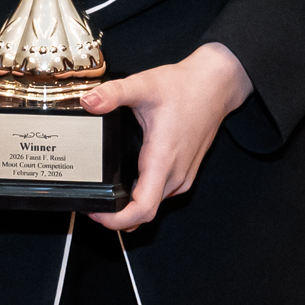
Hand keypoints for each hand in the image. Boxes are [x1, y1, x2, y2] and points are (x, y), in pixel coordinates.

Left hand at [80, 43, 253, 231]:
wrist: (215, 85)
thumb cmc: (185, 87)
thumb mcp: (144, 85)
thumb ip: (114, 93)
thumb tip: (89, 101)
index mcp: (162, 159)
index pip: (142, 209)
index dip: (117, 220)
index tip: (97, 213)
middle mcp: (175, 174)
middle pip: (145, 213)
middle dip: (117, 216)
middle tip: (93, 204)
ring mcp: (182, 176)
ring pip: (154, 205)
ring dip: (130, 208)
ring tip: (107, 195)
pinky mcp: (185, 173)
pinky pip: (161, 195)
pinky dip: (143, 197)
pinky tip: (129, 183)